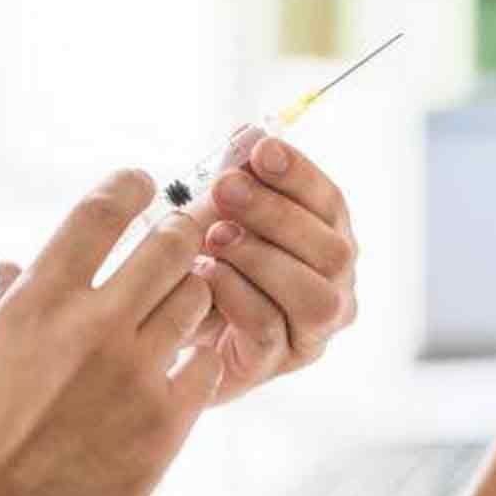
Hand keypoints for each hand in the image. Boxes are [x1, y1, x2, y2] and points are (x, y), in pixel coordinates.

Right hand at [0, 169, 222, 495]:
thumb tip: (15, 263)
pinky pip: (210, 361)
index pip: (101, 212)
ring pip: (199, 297)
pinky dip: (203, 354)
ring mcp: (136, 371)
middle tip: (182, 238)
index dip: (132, 185)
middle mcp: (93, 324)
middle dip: (182, 233)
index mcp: (40, 299)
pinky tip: (187, 361)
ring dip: (198, 291)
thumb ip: (12, 301)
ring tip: (185, 302)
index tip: (145, 183)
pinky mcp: (168, 420)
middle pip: (170, 244)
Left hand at [186, 137, 357, 404]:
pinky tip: (205, 277)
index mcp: (327, 243)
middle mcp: (335, 290)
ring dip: (263, 259)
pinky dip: (239, 296)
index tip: (261, 150)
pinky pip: (271, 331)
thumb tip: (253, 130)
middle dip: (278, 215)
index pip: (332, 205)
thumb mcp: (215, 214)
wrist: (161, 333)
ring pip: (314, 298)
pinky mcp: (276, 365)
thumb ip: (239, 176)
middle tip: (226, 189)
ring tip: (215, 238)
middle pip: (333, 252)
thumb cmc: (202, 265)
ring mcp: (311, 333)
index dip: (301, 175)